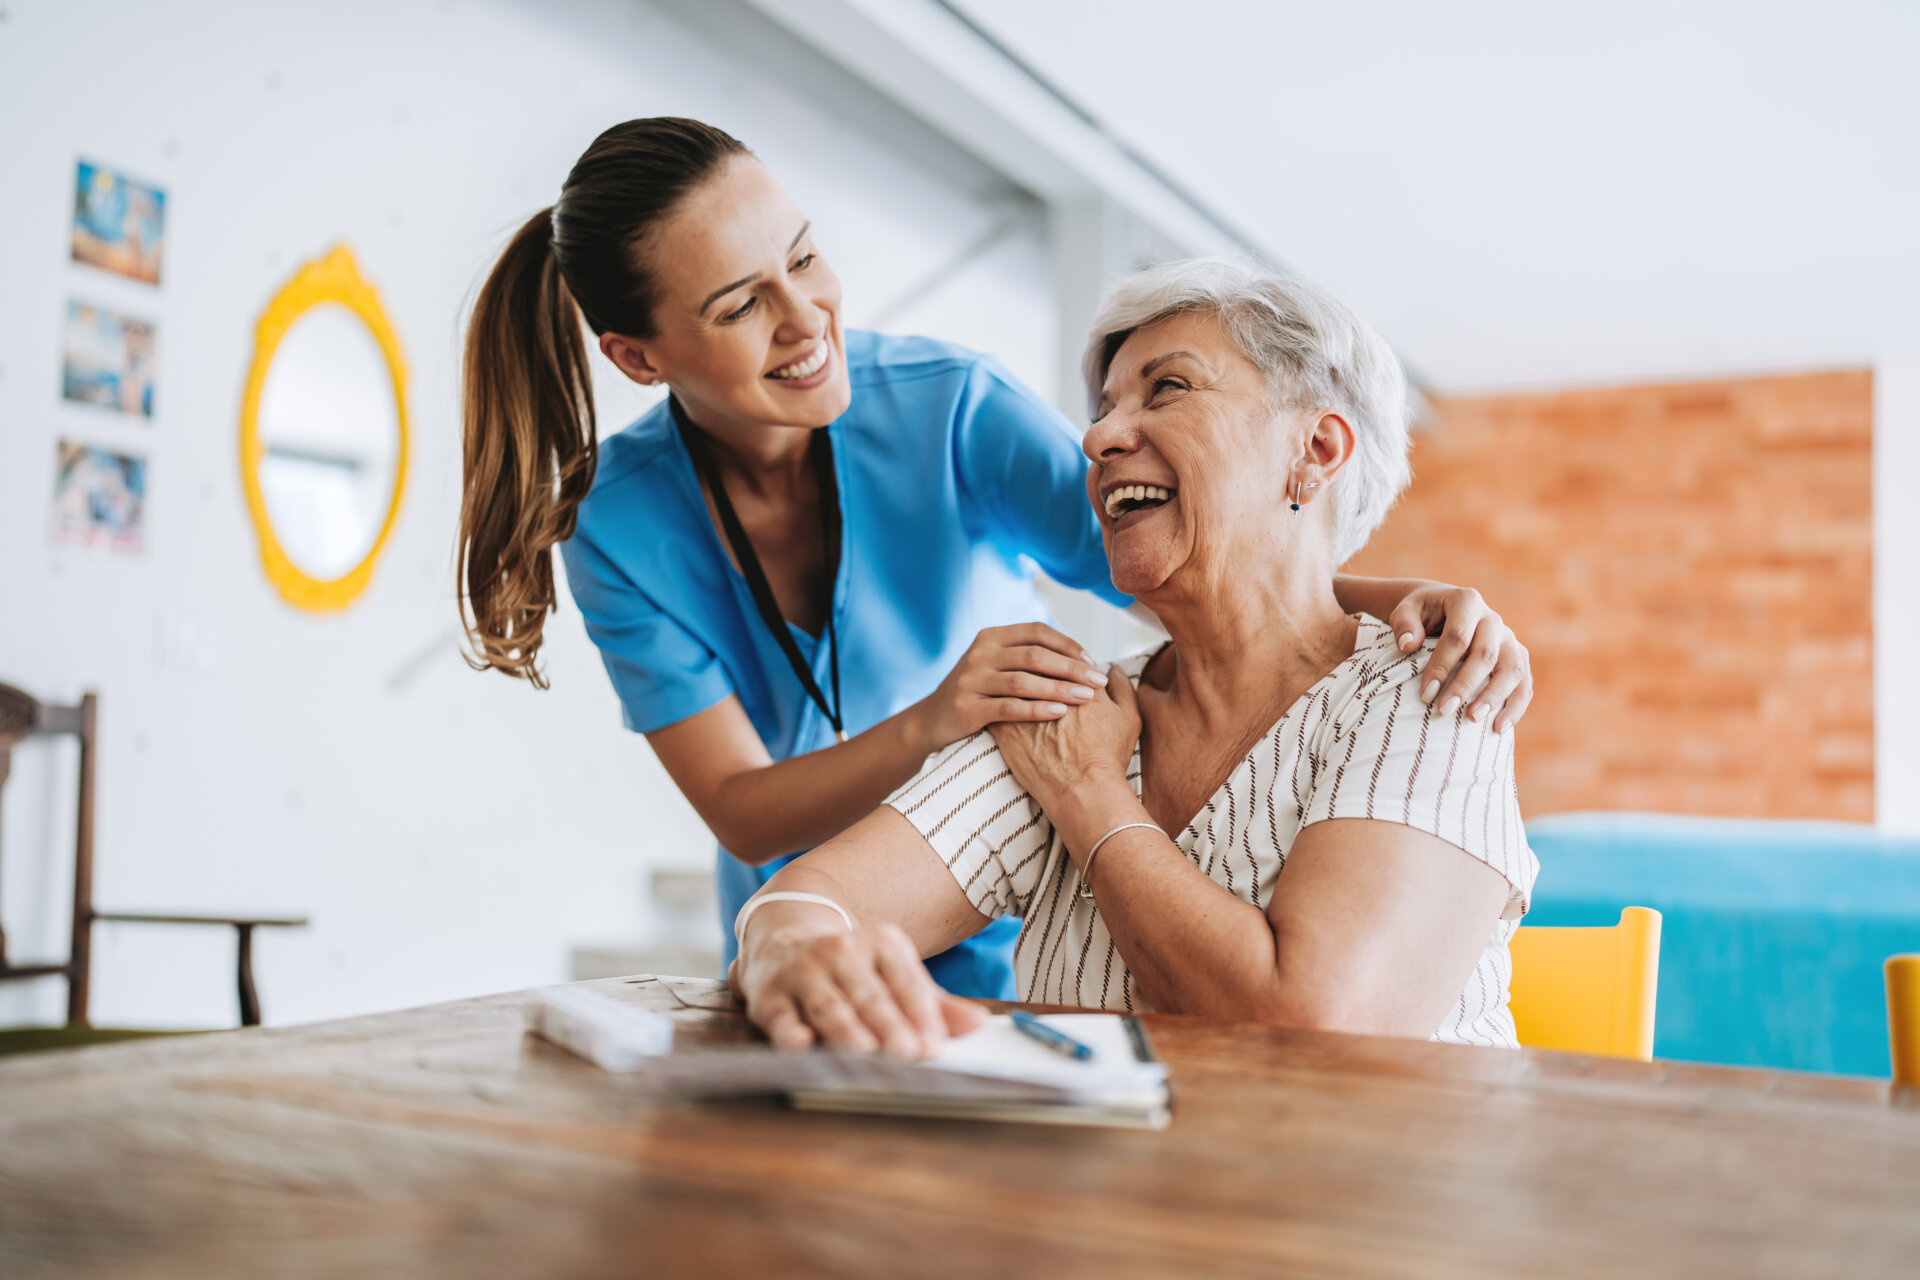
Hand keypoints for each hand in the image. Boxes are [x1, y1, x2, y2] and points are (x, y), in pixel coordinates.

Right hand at [735, 920, 984, 1057]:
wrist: (784, 939)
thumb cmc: (853, 971)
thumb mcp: (894, 976)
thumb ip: (933, 1004)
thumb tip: (978, 1023)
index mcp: (881, 942)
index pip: (906, 981)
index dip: (920, 1015)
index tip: (934, 1047)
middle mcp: (840, 951)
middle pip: (870, 996)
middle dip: (888, 1027)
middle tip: (906, 1055)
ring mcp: (802, 972)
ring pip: (829, 1006)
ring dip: (847, 1031)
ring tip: (865, 1054)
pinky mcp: (768, 995)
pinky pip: (780, 1016)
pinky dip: (789, 1030)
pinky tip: (801, 1044)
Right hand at [909, 623, 1108, 753]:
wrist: (933, 719)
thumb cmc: (979, 691)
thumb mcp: (996, 663)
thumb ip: (1027, 654)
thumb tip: (1079, 656)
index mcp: (991, 636)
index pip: (1037, 632)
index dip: (1068, 645)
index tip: (1092, 662)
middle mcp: (979, 653)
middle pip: (1034, 656)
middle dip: (1071, 668)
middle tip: (1098, 681)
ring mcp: (971, 680)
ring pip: (1023, 681)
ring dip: (1059, 689)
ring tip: (1086, 698)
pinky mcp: (966, 707)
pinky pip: (1009, 708)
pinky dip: (1037, 709)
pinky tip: (1060, 712)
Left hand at [988, 662, 1139, 811]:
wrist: (1082, 790)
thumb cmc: (1108, 757)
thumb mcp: (1128, 718)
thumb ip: (1121, 687)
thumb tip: (1111, 667)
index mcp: (1078, 680)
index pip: (1067, 658)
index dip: (1068, 663)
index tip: (1068, 673)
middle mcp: (1047, 688)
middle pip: (1037, 664)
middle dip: (1039, 667)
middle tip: (1041, 678)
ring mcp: (1022, 706)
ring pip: (1013, 681)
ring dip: (1016, 682)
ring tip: (1021, 692)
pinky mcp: (1004, 726)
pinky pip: (996, 705)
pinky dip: (1000, 703)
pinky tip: (1002, 707)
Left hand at [1385, 585, 1532, 732]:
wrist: (1440, 611)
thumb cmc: (1420, 615)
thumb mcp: (1405, 611)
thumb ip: (1404, 624)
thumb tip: (1408, 645)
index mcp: (1467, 601)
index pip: (1458, 636)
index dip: (1442, 666)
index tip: (1426, 694)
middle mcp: (1493, 619)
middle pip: (1487, 654)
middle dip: (1465, 685)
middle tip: (1444, 711)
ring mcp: (1509, 639)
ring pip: (1513, 669)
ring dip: (1495, 697)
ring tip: (1472, 720)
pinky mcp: (1517, 657)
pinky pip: (1524, 683)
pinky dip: (1515, 706)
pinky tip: (1498, 728)